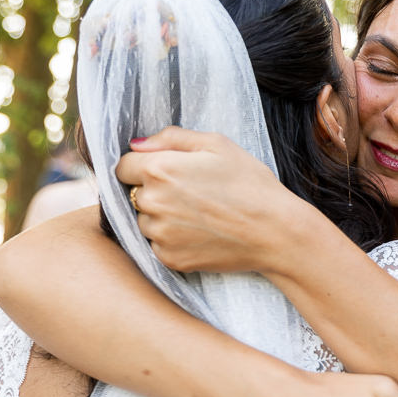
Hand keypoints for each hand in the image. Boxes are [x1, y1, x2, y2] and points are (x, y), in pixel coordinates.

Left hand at [116, 127, 302, 272]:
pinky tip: (200, 232)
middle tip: (189, 192)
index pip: (122, 167)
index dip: (142, 166)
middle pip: (133, 194)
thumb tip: (137, 144)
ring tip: (197, 214)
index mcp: (160, 169)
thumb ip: (172, 138)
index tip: (165, 170)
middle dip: (153, 191)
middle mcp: (152, 203)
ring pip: (144, 221)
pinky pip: (157, 245)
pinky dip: (172, 239)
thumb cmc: (250, 184)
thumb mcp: (217, 144)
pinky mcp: (169, 258)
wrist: (275, 231)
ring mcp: (160, 234)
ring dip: (161, 216)